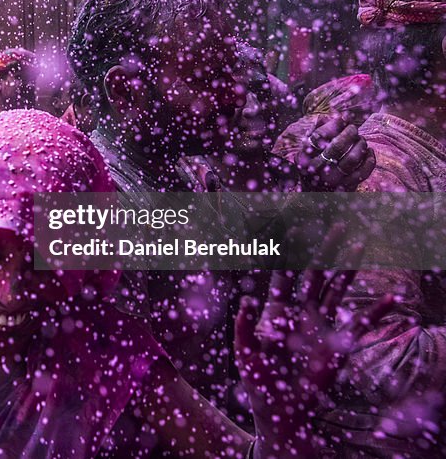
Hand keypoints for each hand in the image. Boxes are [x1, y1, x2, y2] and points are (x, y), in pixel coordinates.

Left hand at [235, 226, 394, 455]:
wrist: (281, 410)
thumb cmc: (260, 383)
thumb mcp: (246, 353)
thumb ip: (244, 327)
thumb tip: (246, 300)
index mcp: (277, 311)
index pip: (283, 275)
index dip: (287, 253)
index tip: (294, 228)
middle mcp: (301, 312)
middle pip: (314, 274)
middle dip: (324, 250)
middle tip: (336, 225)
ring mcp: (321, 326)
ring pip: (336, 289)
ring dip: (347, 268)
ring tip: (358, 245)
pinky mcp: (338, 344)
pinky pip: (361, 324)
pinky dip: (377, 312)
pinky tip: (391, 298)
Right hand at [296, 115, 375, 190]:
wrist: (314, 194)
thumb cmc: (313, 165)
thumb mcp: (306, 150)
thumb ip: (315, 132)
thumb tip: (328, 116)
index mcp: (304, 157)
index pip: (319, 137)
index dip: (333, 125)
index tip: (342, 118)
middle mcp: (317, 169)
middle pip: (337, 146)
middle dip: (349, 133)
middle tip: (353, 128)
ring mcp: (332, 179)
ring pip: (352, 158)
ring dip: (360, 145)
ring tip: (361, 140)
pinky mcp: (346, 186)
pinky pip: (363, 171)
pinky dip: (370, 159)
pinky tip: (369, 151)